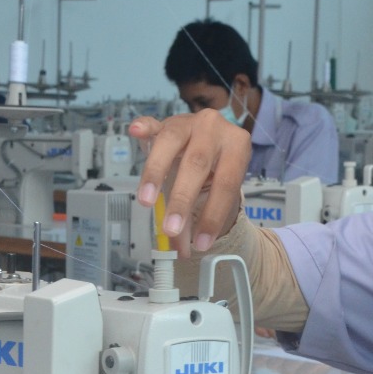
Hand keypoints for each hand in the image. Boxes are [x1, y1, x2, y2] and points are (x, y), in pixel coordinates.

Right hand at [129, 111, 250, 256]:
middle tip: (171, 229)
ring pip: (171, 142)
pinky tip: (135, 131)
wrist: (214, 140)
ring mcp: (188, 122)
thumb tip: (183, 251)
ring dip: (155, 173)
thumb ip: (203, 216)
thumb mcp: (219, 190)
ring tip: (146, 201)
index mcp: (237, 145)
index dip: (212, 217)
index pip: (226, 185)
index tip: (200, 243)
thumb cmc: (217, 170)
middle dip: (182, 201)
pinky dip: (143, 128)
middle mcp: (215, 128)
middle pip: (198, 164)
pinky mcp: (166, 122)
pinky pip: (153, 124)